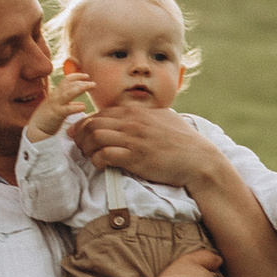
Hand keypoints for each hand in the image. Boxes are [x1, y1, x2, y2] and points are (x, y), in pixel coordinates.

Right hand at [25, 67, 94, 144]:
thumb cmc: (48, 118)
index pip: (66, 81)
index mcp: (56, 94)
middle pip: (69, 84)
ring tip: (91, 86)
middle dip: (82, 82)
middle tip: (93, 83)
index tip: (87, 76)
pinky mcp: (55, 114)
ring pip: (68, 93)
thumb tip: (81, 104)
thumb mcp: (58, 107)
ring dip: (80, 88)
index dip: (77, 76)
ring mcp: (55, 104)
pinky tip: (83, 107)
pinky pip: (66, 109)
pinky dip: (75, 107)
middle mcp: (55, 97)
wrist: (35, 129)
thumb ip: (68, 104)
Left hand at [80, 91, 201, 182]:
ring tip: (88, 156)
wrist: (198, 159)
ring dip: (86, 148)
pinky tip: (100, 165)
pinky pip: (105, 155)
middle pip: (93, 123)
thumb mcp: (164, 117)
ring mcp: (134, 140)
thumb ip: (147, 113)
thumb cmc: (183, 140)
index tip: (80, 132)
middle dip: (81, 135)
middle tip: (79, 145)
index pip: (102, 112)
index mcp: (138, 111)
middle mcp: (133, 122)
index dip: (86, 122)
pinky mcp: (135, 158)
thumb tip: (136, 112)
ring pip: (96, 137)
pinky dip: (97, 160)